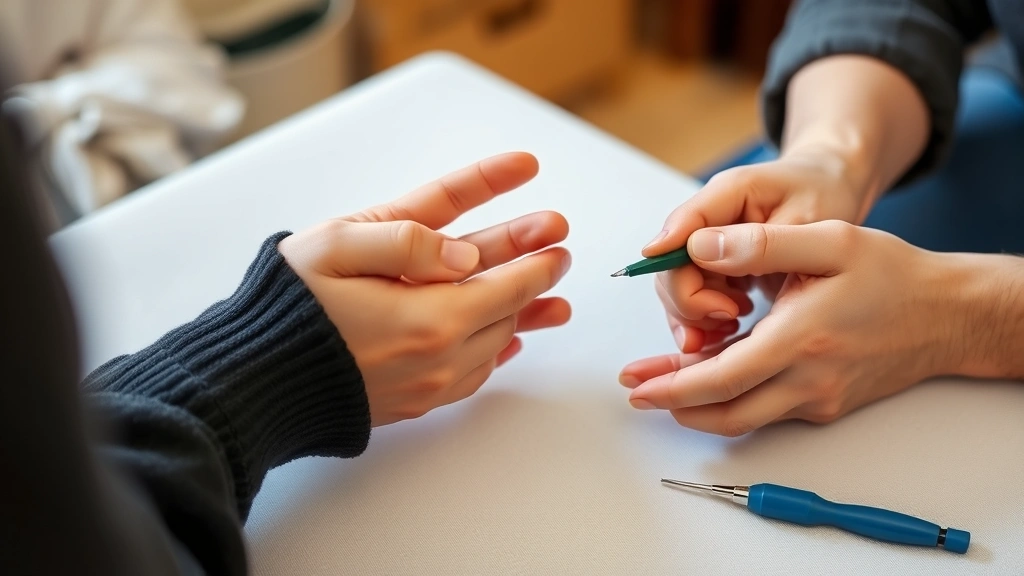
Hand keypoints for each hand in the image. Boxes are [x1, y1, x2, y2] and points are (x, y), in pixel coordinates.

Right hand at [279, 152, 570, 425]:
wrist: (254, 378)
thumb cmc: (290, 306)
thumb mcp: (338, 244)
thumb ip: (408, 238)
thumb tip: (465, 253)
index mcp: (429, 317)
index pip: (506, 285)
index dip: (536, 259)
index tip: (555, 238)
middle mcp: (439, 358)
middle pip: (504, 313)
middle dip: (534, 279)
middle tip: (558, 253)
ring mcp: (428, 386)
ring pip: (493, 347)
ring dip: (522, 319)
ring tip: (553, 305)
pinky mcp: (413, 403)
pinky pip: (470, 376)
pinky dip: (492, 352)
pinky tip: (503, 340)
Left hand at [622, 220, 955, 435]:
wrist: (945, 315)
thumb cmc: (891, 276)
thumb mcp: (829, 241)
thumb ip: (761, 244)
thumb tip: (701, 247)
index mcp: (803, 339)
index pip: (723, 379)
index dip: (673, 387)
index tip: (637, 386)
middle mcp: (809, 380)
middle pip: (725, 413)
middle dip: (673, 405)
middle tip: (637, 391)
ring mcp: (818, 398)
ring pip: (744, 416)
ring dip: (698, 405)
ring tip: (660, 383)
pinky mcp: (825, 403)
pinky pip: (766, 407)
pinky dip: (731, 396)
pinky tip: (710, 372)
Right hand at [643, 149, 871, 353]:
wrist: (831, 190)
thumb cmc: (823, 195)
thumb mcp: (807, 219)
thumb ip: (757, 240)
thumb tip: (697, 252)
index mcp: (728, 193)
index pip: (682, 227)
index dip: (670, 264)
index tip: (691, 307)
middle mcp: (709, 217)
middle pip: (673, 265)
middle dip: (693, 301)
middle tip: (732, 315)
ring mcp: (708, 242)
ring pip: (678, 287)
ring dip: (699, 314)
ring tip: (737, 318)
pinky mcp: (712, 263)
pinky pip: (693, 297)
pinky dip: (705, 319)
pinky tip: (730, 326)